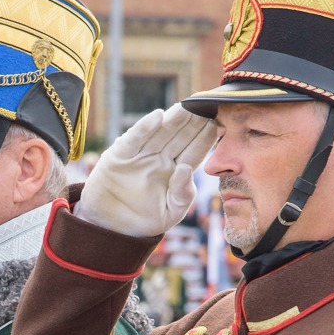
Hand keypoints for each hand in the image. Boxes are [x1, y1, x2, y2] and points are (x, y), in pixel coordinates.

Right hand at [75, 105, 218, 237]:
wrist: (112, 228)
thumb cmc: (144, 221)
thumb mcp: (171, 212)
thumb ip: (183, 194)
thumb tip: (186, 169)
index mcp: (176, 171)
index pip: (195, 151)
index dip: (206, 138)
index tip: (220, 124)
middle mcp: (160, 159)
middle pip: (180, 137)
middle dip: (194, 122)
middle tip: (208, 106)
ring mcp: (141, 155)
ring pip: (161, 133)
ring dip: (174, 119)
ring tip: (188, 106)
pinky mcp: (121, 154)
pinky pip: (135, 138)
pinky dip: (145, 127)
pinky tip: (158, 116)